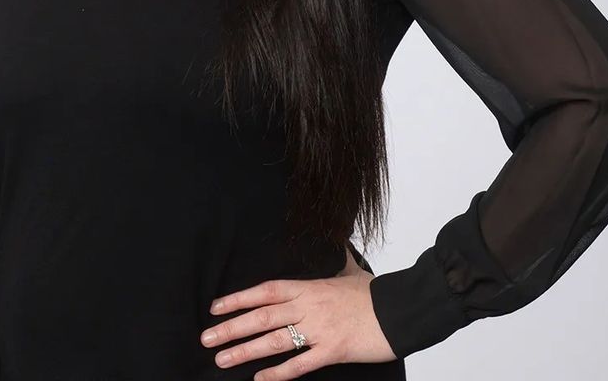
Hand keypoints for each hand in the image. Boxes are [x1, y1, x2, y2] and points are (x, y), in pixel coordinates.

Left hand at [199, 245, 396, 377]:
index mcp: (309, 287)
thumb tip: (339, 241)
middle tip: (206, 337)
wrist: (401, 310)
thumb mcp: (351, 272)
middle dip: (231, 327)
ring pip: (274, 340)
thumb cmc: (376, 294)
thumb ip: (339, 259)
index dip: (239, 298)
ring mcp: (319, 329)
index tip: (216, 307)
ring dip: (245, 350)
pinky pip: (300, 364)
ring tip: (221, 359)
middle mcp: (309, 307)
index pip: (265, 291)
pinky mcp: (332, 351)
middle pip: (262, 316)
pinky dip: (279, 373)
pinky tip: (260, 379)